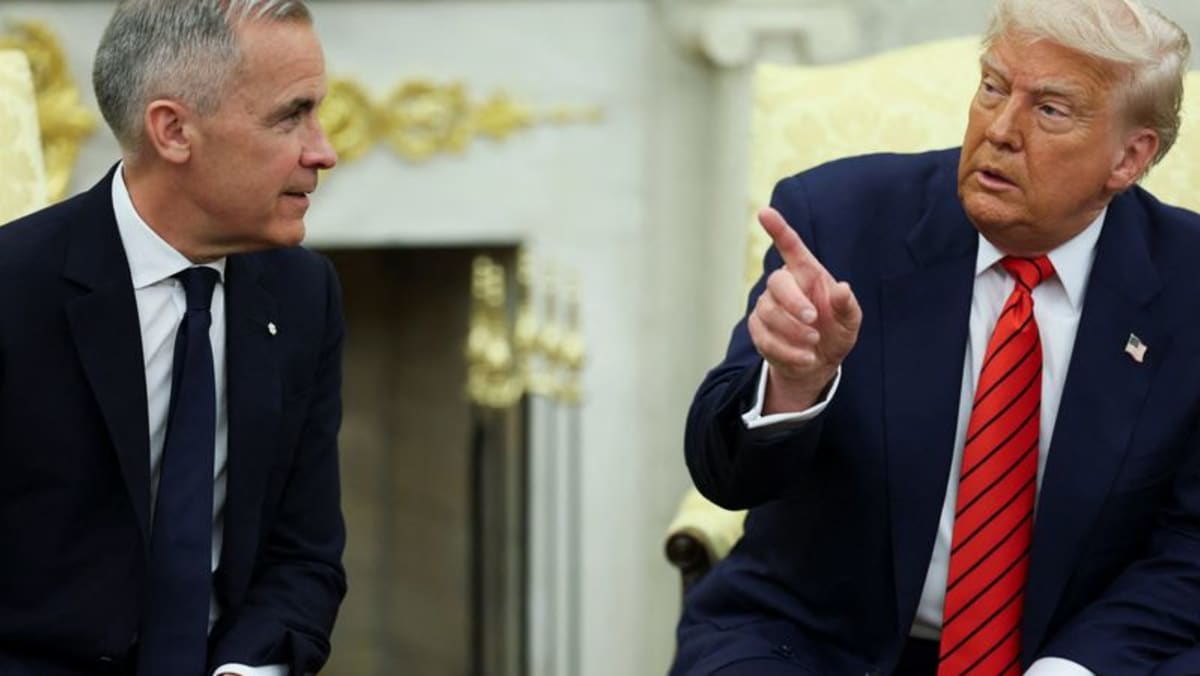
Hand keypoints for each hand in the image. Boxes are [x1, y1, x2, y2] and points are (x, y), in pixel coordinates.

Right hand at [748, 207, 861, 412]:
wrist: (816, 363)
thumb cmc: (835, 333)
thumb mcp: (850, 322)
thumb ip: (847, 306)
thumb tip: (843, 288)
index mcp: (807, 273)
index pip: (790, 246)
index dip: (778, 228)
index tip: (764, 212)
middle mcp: (783, 284)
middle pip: (777, 282)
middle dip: (794, 303)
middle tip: (813, 320)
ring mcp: (766, 305)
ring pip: (769, 313)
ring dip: (793, 332)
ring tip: (813, 344)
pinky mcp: (757, 328)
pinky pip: (764, 337)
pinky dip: (787, 351)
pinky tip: (804, 357)